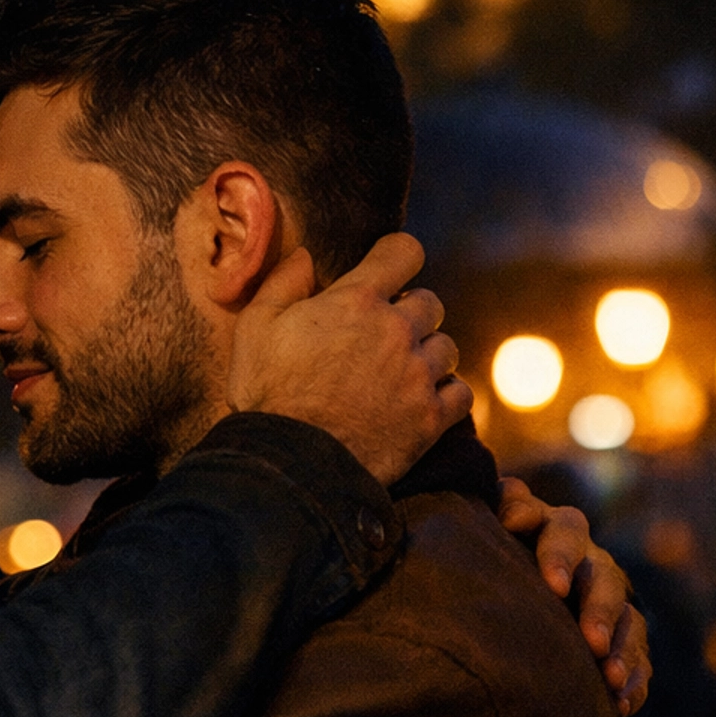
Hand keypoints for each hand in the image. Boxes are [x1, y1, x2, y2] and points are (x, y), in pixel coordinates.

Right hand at [228, 233, 470, 486]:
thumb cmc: (268, 394)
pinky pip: (460, 392)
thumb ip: (283, 283)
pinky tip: (420, 400)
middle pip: (430, 302)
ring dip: (427, 354)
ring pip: (447, 347)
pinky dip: (445, 393)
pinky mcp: (430, 418)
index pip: (405, 252)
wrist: (291, 464)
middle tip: (382, 335)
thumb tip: (305, 257)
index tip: (387, 270)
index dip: (396, 256)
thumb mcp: (255, 327)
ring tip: (399, 371)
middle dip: (409, 312)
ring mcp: (417, 375)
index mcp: (356, 301)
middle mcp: (396, 331)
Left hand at [498, 478, 651, 716]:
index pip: (565, 532)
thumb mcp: (496, 522)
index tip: (553, 586)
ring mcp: (612, 601)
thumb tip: (511, 515)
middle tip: (592, 643)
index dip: (560, 556)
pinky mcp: (623, 638)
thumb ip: (507, 508)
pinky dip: (633, 682)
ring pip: (628, 622)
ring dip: (623, 650)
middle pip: (605, 582)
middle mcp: (592, 562)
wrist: (515, 585)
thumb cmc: (496, 546)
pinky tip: (620, 705)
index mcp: (559, 530)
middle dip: (599, 613)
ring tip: (610, 679)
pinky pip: (638, 658)